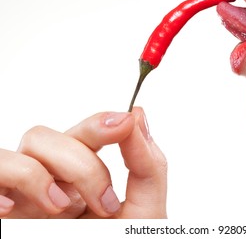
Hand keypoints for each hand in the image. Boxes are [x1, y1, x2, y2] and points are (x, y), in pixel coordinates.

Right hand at [0, 107, 166, 217]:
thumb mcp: (144, 214)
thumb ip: (147, 166)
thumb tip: (139, 115)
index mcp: (86, 179)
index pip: (89, 132)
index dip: (103, 122)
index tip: (125, 124)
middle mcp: (54, 181)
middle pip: (56, 135)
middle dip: (83, 160)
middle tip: (103, 202)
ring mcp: (26, 195)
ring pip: (27, 146)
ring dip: (48, 173)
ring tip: (64, 210)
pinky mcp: (4, 209)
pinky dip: (5, 181)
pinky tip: (18, 208)